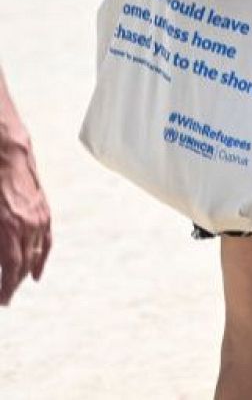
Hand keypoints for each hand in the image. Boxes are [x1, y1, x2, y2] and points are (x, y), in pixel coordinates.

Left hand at [0, 145, 51, 304]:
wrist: (5, 149)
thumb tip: (0, 258)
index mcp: (8, 226)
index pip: (10, 267)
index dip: (6, 287)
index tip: (3, 302)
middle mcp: (27, 224)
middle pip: (24, 264)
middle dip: (13, 284)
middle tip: (5, 299)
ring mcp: (39, 216)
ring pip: (36, 254)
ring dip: (25, 273)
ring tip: (15, 286)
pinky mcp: (44, 209)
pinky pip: (47, 240)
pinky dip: (42, 258)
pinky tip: (37, 272)